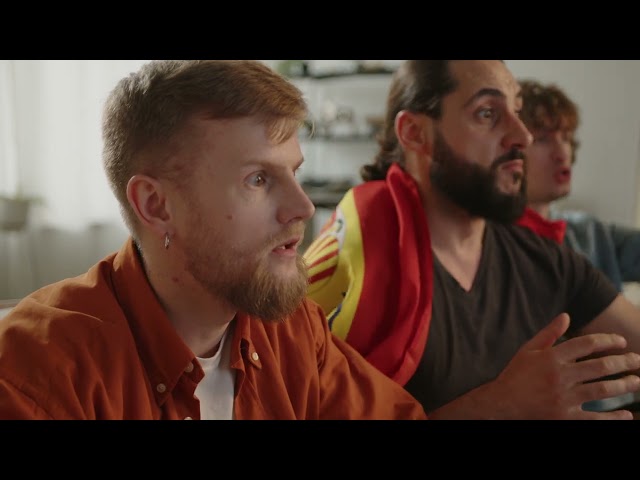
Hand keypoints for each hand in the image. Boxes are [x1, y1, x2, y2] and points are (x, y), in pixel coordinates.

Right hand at [490, 313, 639, 418]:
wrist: (501, 403)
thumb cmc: (515, 375)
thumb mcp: (528, 350)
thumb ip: (549, 333)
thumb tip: (567, 316)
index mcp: (551, 357)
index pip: (586, 344)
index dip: (607, 340)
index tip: (621, 342)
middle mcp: (559, 376)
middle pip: (600, 366)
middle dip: (624, 362)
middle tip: (638, 360)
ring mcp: (563, 398)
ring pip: (602, 390)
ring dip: (624, 385)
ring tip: (637, 382)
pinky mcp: (564, 418)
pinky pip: (595, 418)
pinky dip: (614, 417)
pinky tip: (627, 414)